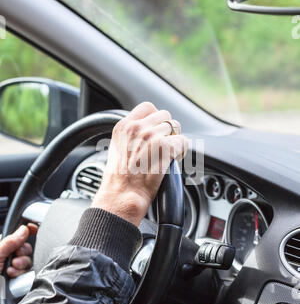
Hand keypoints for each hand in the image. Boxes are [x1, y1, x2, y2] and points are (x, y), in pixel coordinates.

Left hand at [0, 223, 37, 277]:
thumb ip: (10, 242)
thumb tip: (23, 230)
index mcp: (1, 247)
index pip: (17, 235)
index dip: (26, 231)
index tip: (33, 229)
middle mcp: (6, 256)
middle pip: (26, 249)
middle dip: (22, 253)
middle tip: (14, 258)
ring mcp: (12, 268)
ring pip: (27, 262)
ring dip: (20, 266)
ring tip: (10, 270)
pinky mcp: (16, 280)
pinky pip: (27, 274)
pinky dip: (21, 275)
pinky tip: (12, 277)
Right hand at [92, 102, 187, 225]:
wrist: (122, 196)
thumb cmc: (119, 179)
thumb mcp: (117, 148)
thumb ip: (131, 134)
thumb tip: (147, 129)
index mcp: (124, 126)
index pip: (148, 107)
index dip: (156, 119)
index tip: (157, 130)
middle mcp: (138, 128)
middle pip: (165, 117)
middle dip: (167, 131)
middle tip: (163, 146)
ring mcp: (152, 136)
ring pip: (176, 128)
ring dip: (175, 141)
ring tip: (168, 154)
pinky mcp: (165, 147)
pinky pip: (183, 142)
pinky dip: (182, 151)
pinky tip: (174, 160)